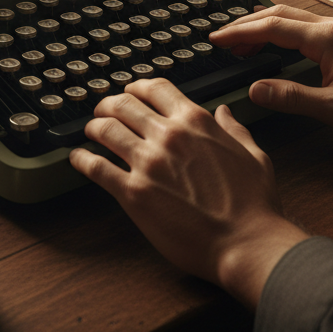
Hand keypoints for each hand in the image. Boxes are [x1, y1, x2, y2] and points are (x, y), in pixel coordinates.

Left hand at [69, 79, 307, 309]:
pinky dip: (81, 160)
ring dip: (93, 128)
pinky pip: (96, 167)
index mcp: (195, 122)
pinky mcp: (134, 192)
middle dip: (108, 105)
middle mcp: (168, 135)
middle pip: (123, 104)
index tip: (129, 93)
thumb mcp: (253, 155)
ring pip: (105, 129)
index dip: (136, 87)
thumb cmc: (255, 206)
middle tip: (103, 112)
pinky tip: (77, 159)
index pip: (155, 88)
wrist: (247, 244)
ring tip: (90, 132)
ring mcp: (148, 162)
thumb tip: (223, 112)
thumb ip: (233, 129)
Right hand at [209, 5, 332, 152]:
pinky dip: (280, 29)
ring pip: (291, 17)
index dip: (240, 33)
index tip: (216, 40)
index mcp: (325, 39)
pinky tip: (275, 43)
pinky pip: (304, 24)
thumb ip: (291, 97)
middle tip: (221, 39)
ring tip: (241, 43)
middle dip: (245, 25)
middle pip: (277, 15)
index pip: (271, 27)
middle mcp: (331, 26)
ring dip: (262, 25)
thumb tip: (255, 89)